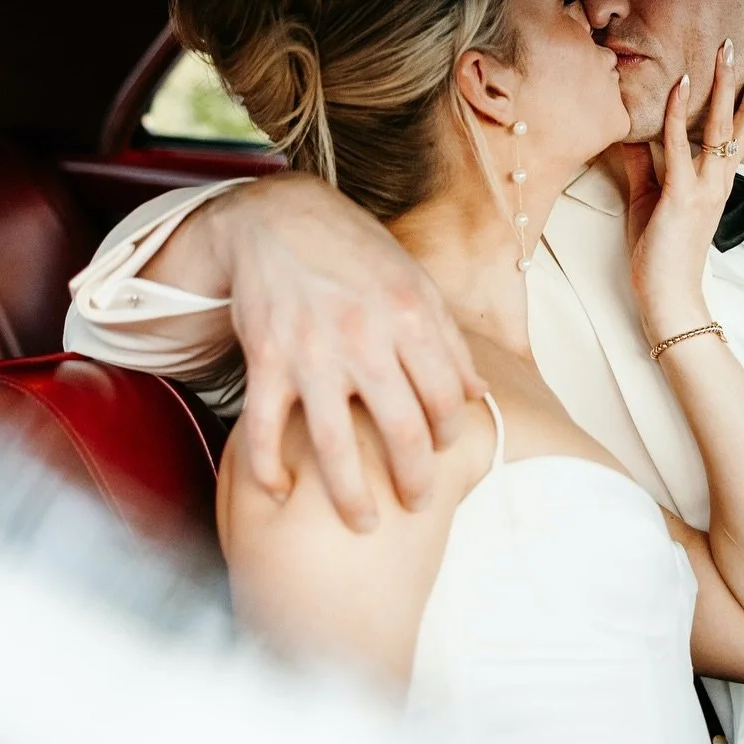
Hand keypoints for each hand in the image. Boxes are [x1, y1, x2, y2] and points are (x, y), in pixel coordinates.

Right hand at [205, 174, 484, 530]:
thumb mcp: (415, 282)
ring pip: (335, 444)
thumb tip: (477, 395)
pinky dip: (268, 470)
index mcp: (410, 315)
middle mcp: (365, 337)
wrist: (277, 219)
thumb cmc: (355, 253)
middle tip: (417, 503)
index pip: (445, 397)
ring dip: (352, 496)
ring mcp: (311, 353)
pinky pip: (266, 429)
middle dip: (415, 479)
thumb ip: (449, 340)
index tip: (444, 451)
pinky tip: (281, 495)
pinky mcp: (265, 360)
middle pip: (402, 430)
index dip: (450, 433)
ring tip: (364, 524)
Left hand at [622, 36, 743, 338]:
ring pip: (721, 126)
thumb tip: (630, 128)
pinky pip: (679, 148)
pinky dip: (676, 115)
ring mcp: (704, 187)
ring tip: (730, 48)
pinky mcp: (680, 197)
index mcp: (718, 179)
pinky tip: (680, 84)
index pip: (742, 126)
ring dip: (726, 85)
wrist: (667, 297)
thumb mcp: (649, 197)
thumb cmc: (659, 252)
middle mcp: (719, 179)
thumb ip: (643, 161)